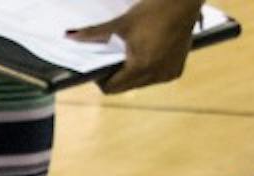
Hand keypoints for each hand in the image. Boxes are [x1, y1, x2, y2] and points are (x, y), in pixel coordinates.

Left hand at [69, 0, 203, 93]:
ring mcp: (168, 74)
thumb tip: (69, 35)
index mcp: (140, 67)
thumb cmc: (152, 11)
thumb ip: (94, 33)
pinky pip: (154, 78)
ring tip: (129, 55)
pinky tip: (145, 55)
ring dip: (131, 74)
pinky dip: (147, 71)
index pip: (111, 88)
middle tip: (111, 59)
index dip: (100, 80)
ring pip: (139, 84)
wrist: (184, 2)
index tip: (97, 67)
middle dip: (115, 77)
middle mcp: (156, 75)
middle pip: (124, 87)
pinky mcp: (177, 69)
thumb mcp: (120, 24)